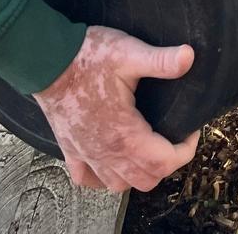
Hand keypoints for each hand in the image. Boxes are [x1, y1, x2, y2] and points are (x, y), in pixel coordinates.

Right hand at [33, 26, 199, 192]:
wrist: (46, 61)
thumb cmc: (87, 57)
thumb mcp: (128, 53)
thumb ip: (160, 60)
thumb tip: (188, 57)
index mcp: (125, 134)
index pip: (164, 162)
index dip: (185, 151)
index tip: (191, 130)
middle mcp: (105, 152)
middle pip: (145, 179)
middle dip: (166, 163)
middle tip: (173, 138)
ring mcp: (86, 154)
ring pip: (118, 184)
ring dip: (137, 174)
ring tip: (148, 150)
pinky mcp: (70, 148)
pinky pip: (86, 178)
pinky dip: (102, 177)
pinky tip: (111, 161)